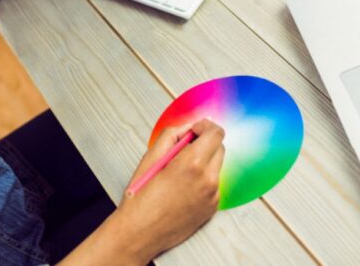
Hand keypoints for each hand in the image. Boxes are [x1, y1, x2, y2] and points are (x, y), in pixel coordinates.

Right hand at [115, 119, 225, 262]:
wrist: (140, 233)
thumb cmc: (141, 197)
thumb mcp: (151, 157)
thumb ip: (171, 135)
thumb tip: (186, 128)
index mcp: (192, 163)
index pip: (216, 133)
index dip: (205, 127)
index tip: (194, 129)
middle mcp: (208, 179)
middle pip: (219, 148)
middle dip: (205, 143)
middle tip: (184, 149)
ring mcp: (213, 196)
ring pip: (217, 167)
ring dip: (204, 161)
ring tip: (180, 171)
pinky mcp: (212, 208)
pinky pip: (214, 184)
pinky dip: (203, 179)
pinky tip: (183, 187)